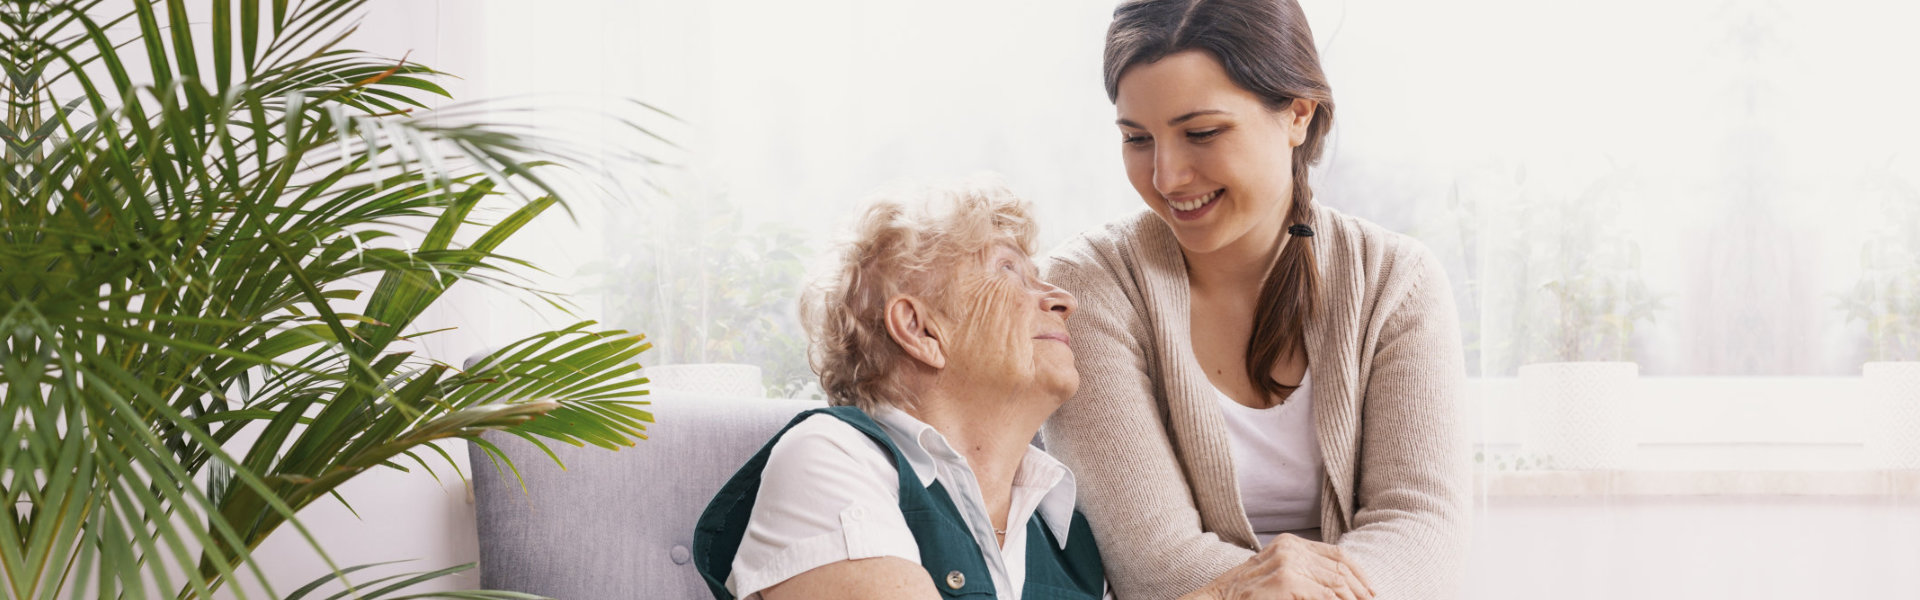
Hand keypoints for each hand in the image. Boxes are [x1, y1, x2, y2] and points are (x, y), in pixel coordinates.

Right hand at [1182, 534, 1374, 599]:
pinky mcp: (1286, 579)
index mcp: (1290, 543)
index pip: (1339, 555)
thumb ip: (1304, 575)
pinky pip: (1323, 595)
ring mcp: (1287, 562)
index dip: (1359, 575)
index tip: (1370, 592)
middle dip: (1360, 590)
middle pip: (1341, 568)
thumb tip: (1341, 588)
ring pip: (1336, 583)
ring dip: (1351, 598)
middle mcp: (1290, 547)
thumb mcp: (1277, 576)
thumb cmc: (1246, 596)